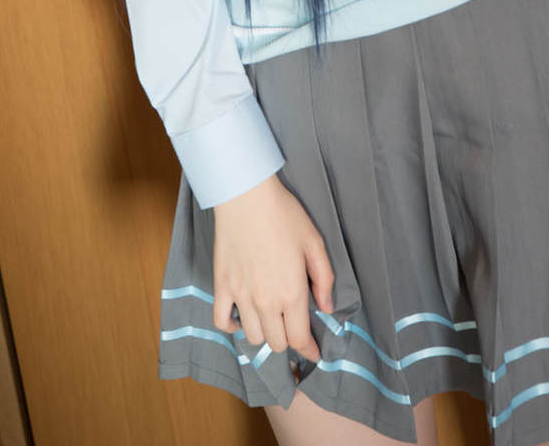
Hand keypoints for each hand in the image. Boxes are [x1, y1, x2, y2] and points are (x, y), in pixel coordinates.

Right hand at [212, 172, 334, 365]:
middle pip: (277, 343)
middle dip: (289, 340)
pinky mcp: (222, 286)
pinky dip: (232, 326)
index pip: (299, 339)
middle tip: (292, 327)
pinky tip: (242, 317)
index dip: (309, 351)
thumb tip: (326, 308)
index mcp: (292, 293)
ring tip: (270, 320)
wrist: (247, 196)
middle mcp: (266, 302)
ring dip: (264, 334)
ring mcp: (241, 296)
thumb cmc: (284, 215)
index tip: (313, 352)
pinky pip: (222, 321)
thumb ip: (324, 279)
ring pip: (252, 337)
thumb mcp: (314, 243)